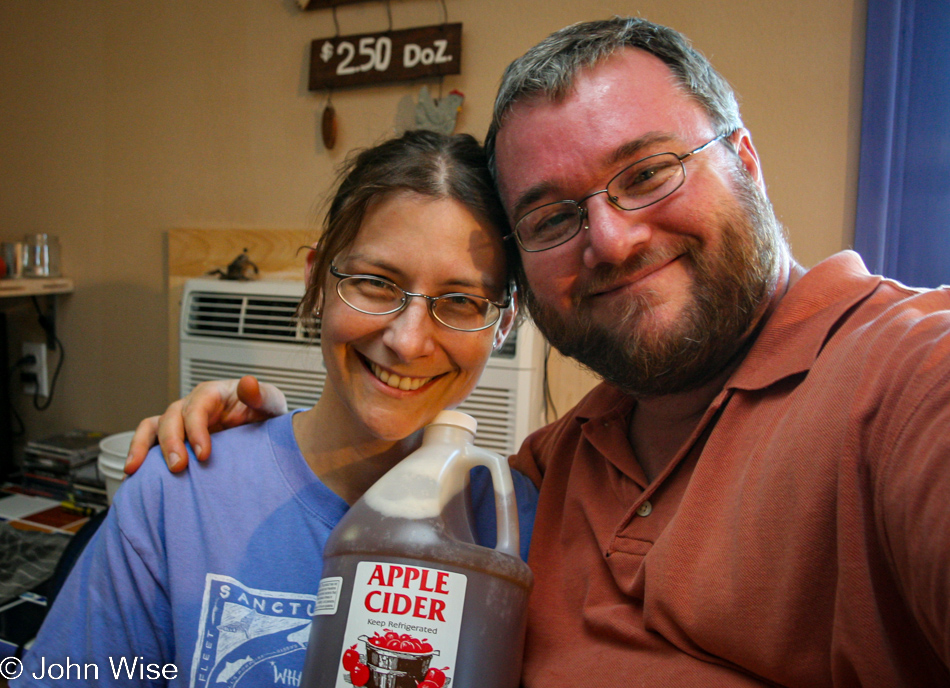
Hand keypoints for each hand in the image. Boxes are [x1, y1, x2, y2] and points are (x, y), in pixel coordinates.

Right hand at [124, 376, 287, 473]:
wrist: (264, 430)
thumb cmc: (264, 413)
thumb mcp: (270, 402)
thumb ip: (260, 395)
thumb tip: (248, 383)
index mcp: (212, 394)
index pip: (197, 408)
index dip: (196, 430)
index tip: (203, 454)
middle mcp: (191, 405)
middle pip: (171, 418)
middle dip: (171, 443)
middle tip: (178, 467)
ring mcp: (180, 422)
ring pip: (152, 428)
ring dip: (142, 448)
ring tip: (135, 470)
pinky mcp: (175, 438)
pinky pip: (150, 442)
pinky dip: (138, 455)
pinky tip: (132, 474)